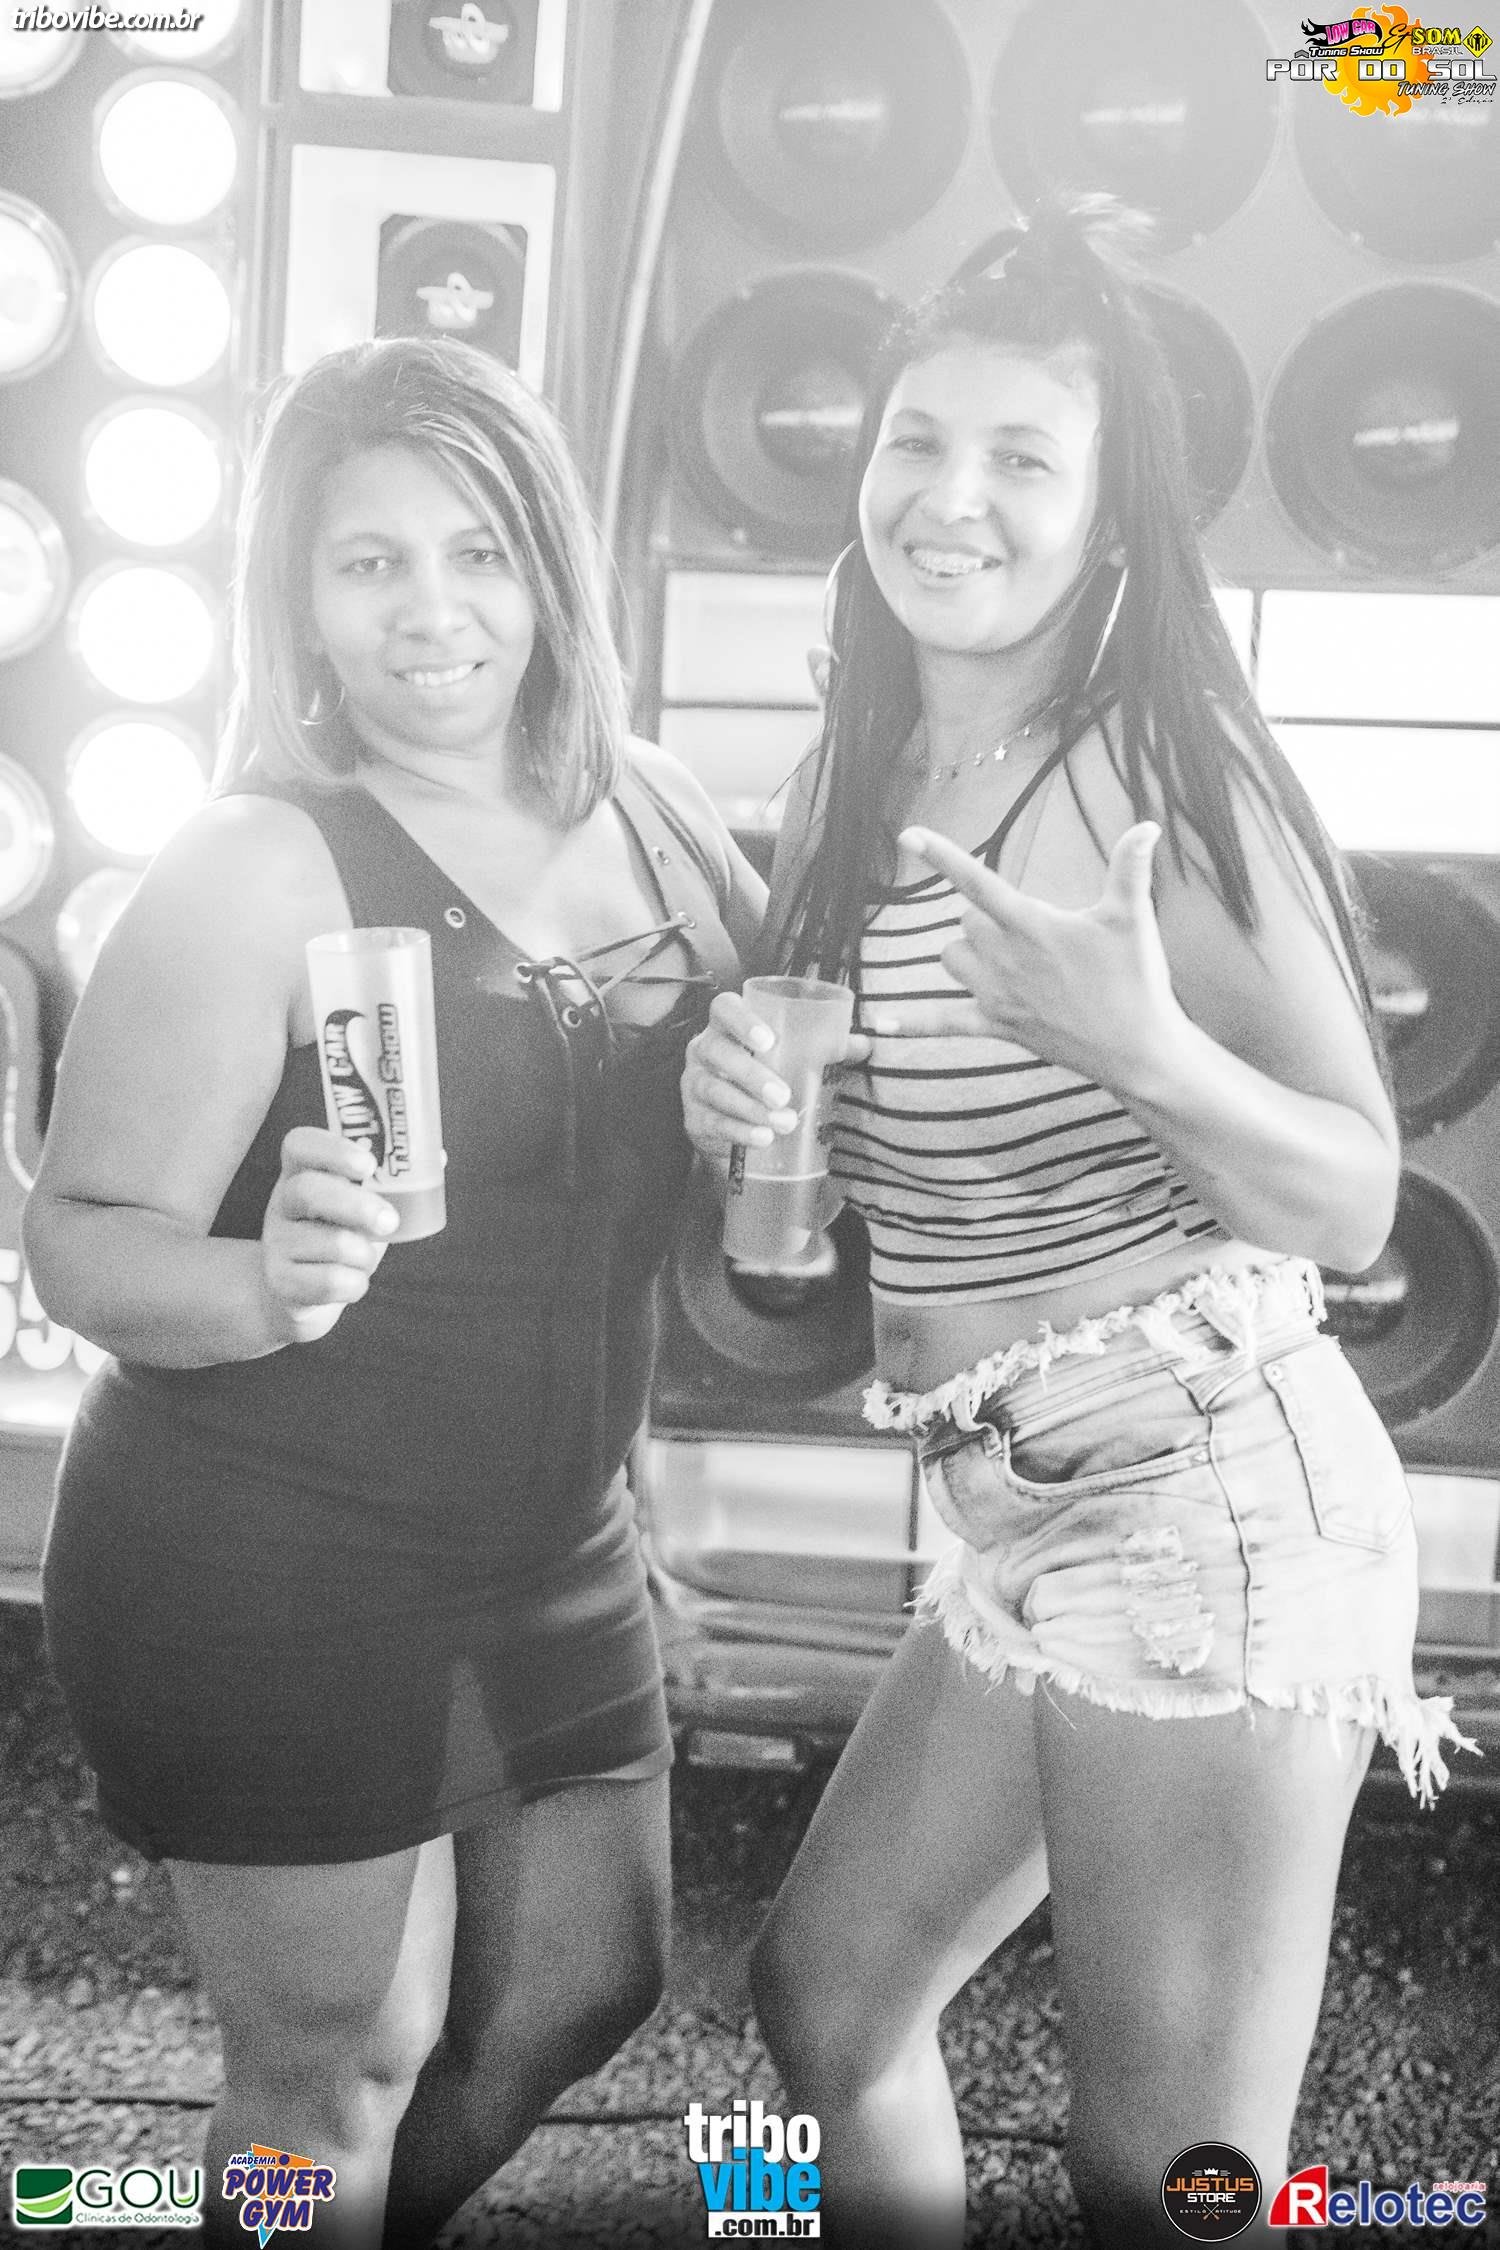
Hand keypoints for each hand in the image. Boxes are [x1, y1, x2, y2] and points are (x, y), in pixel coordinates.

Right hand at [259, 1126, 399, 1345]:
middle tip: (390, 1221)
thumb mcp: (360, 1205)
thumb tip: (437, 1156)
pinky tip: (353, 1281)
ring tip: (365, 1259)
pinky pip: (328, 1282)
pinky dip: (355, 1285)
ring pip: (329, 1243)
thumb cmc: (339, 1237)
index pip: (300, 1144)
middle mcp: (282, 1203)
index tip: (368, 1164)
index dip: (332, 1149)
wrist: (299, 1295)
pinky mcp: (280, 1281)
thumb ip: (390, 1182)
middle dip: (358, 1206)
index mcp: (302, 1173)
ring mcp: (276, 1242)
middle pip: (308, 1191)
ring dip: (365, 1256)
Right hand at [681, 989, 869, 1167]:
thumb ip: (824, 1048)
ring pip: (715, 1091)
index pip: (723, 1009)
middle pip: (719, 1053)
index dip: (742, 1020)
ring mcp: (693, 1085)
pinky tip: (762, 1139)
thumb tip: (865, 1044)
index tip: (768, 1040)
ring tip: (782, 1123)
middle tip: (783, 1096)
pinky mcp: (694, 1119)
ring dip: (750, 1108)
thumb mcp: (790, 1058)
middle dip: (752, 1074)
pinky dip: (739, 1132)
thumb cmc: (766, 1077)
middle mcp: (703, 1051)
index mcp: (726, 1027)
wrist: (733, 1124)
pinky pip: (713, 1123)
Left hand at [898, 822, 1183, 1083]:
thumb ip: (1131, 868)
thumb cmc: (1136, 979)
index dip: (941, 855)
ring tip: (1008, 961)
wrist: (1138, 1048)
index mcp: (1031, 925)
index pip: (977, 881)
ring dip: (966, 954)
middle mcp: (1005, 958)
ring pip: (951, 960)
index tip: (908, 835)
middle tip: (1031, 932)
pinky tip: (878, 1025)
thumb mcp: (1132, 918)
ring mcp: (997, 995)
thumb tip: (1149, 825)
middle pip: (965, 921)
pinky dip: (910, 1024)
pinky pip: (943, 1024)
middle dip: (987, 918)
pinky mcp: (997, 1027)